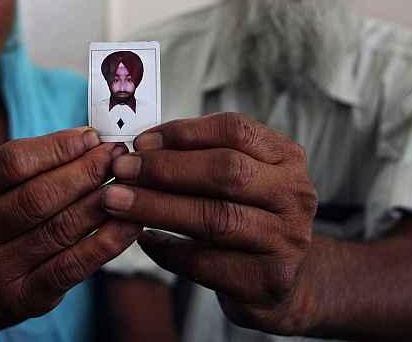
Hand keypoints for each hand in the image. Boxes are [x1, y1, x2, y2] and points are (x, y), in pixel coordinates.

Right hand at [0, 127, 141, 321]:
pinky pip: (72, 265)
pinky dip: (107, 242)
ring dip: (101, 202)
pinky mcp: (23, 297)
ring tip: (129, 184)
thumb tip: (93, 140)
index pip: (11, 163)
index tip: (92, 137)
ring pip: (59, 229)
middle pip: (36, 197)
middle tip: (118, 157)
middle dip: (85, 172)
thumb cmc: (10, 211)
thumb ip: (42, 159)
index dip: (57, 147)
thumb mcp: (9, 182)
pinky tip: (130, 223)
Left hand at [103, 113, 317, 334]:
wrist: (284, 279)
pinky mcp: (268, 282)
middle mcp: (294, 195)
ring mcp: (286, 241)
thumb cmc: (249, 215)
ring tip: (117, 201)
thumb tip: (141, 147)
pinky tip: (143, 239)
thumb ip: (201, 156)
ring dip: (157, 207)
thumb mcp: (241, 176)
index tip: (142, 141)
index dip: (184, 132)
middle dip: (165, 168)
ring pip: (214, 217)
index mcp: (286, 157)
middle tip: (122, 169)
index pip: (235, 130)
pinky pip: (205, 263)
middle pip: (226, 171)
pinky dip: (168, 249)